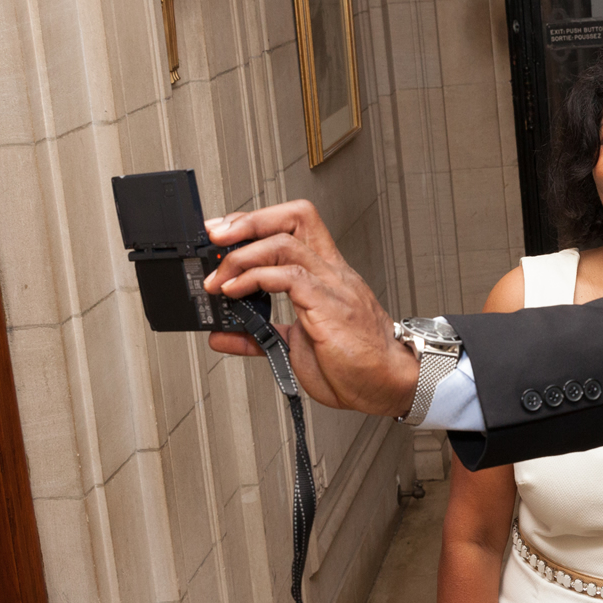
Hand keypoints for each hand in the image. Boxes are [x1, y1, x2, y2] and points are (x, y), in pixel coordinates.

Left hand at [202, 200, 418, 416]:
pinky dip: (254, 279)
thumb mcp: (294, 347)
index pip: (295, 225)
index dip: (256, 221)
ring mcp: (332, 285)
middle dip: (248, 221)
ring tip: (218, 280)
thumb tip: (223, 333)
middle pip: (293, 217)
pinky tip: (235, 293)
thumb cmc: (355, 365)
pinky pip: (289, 276)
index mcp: (325, 275)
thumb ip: (258, 335)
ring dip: (241, 257)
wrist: (387, 385)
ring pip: (285, 242)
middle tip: (215, 238)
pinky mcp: (329, 304)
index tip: (224, 234)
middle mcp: (330, 272)